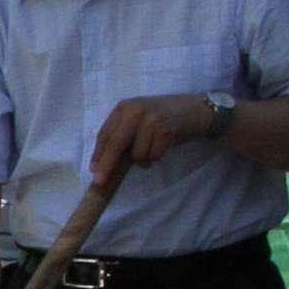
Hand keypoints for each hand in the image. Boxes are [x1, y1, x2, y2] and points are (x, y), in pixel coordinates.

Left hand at [91, 92, 222, 182]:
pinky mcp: (165, 131)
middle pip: (115, 145)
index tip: (94, 170)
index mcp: (123, 107)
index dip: (98, 155)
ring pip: (136, 155)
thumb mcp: (137, 116)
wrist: (195, 109)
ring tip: (150, 152)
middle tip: (100, 181)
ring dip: (142, 161)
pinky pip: (153, 156)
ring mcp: (151, 120)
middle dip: (107, 166)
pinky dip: (155, 158)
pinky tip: (161, 148)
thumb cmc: (162, 116)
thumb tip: (102, 162)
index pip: (104, 134)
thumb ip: (121, 132)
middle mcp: (135, 111)